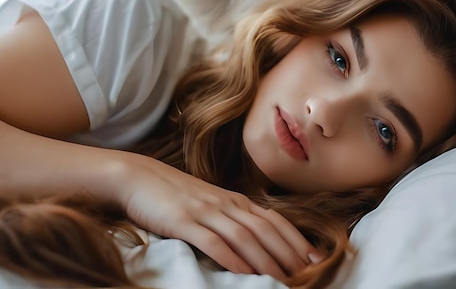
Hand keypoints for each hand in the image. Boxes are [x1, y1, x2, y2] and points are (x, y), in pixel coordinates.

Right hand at [114, 153, 321, 279]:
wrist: (138, 178)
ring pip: (244, 236)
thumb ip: (231, 220)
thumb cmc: (175, 195)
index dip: (296, 239)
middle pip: (266, 230)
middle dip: (290, 253)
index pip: (274, 220)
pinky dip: (231, 258)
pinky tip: (243, 274)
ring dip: (266, 260)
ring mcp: (205, 211)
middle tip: (308, 273)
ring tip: (283, 279)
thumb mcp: (210, 205)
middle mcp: (226, 204)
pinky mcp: (183, 221)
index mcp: (235, 201)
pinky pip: (212, 241)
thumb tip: (254, 243)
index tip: (316, 257)